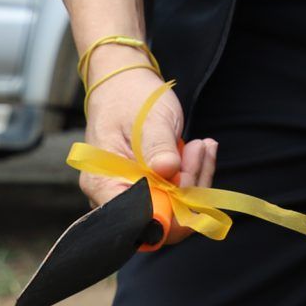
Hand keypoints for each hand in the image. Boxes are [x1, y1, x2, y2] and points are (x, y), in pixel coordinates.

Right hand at [79, 68, 217, 244]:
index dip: (168, 213)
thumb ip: (158, 146)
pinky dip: (192, 176)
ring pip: (173, 210)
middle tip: (201, 151)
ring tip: (203, 145)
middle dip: (189, 191)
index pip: (135, 221)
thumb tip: (168, 171)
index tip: (187, 179)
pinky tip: (201, 150)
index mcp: (103, 182)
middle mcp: (112, 195)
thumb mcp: (150, 118)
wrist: (125, 84)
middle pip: (159, 222)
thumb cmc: (132, 98)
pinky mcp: (148, 187)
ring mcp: (131, 193)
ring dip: (195, 179)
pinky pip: (175, 195)